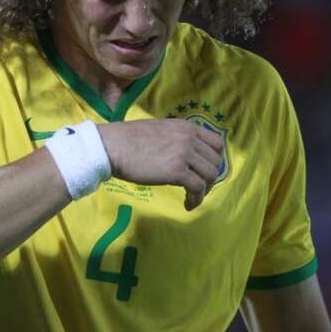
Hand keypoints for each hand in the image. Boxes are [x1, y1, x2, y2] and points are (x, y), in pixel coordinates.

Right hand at [97, 119, 224, 209]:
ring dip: (204, 190)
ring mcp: (184, 154)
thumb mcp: (161, 129)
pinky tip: (187, 204)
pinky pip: (197, 188)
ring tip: (192, 197)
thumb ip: (177, 138)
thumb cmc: (129, 139)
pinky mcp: (177, 171)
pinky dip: (196, 199)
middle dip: (210, 177)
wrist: (113, 146)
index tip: (206, 170)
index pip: (217, 143)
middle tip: (198, 187)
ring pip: (210, 175)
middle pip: (216, 161)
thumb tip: (186, 153)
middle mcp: (189, 138)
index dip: (215, 159)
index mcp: (187, 127)